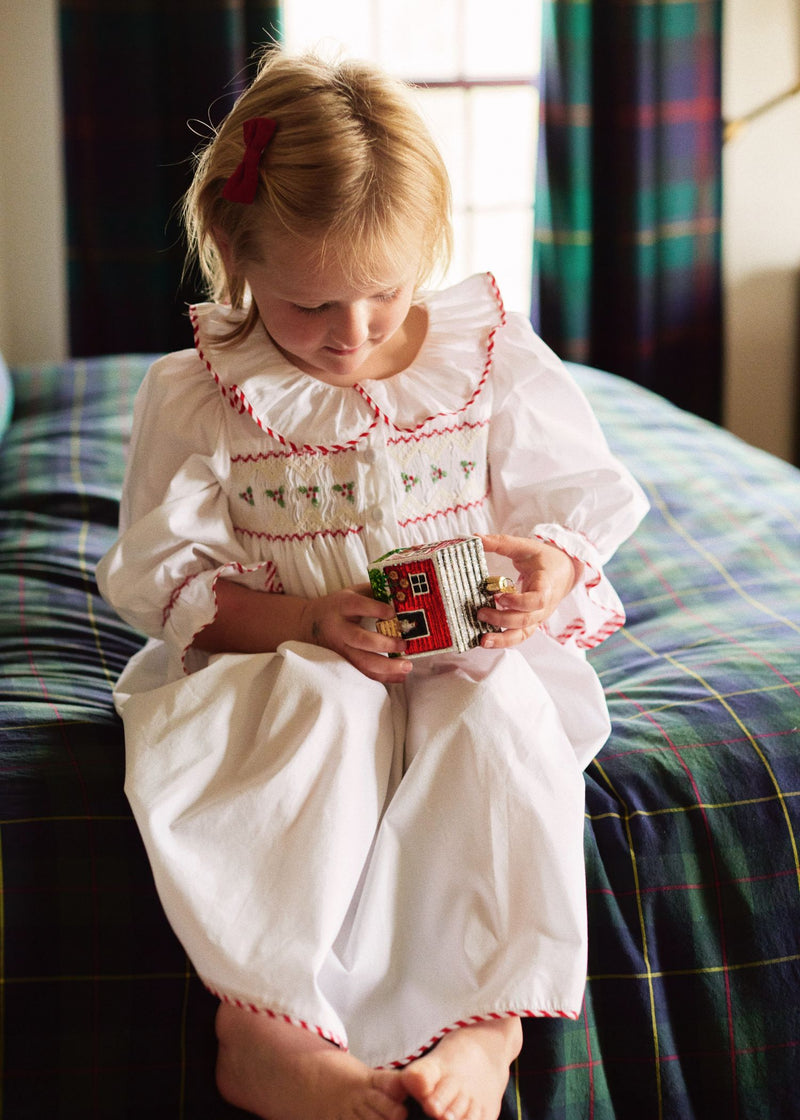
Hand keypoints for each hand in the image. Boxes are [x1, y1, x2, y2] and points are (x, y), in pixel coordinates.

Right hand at [301, 584, 412, 683]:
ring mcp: (341, 648)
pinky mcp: (345, 662)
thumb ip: (375, 591)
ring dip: (387, 667)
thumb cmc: (338, 605)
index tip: (393, 613)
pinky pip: (364, 673)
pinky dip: (383, 677)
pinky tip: (400, 677)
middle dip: (384, 644)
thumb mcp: (352, 592)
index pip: (358, 606)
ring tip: (407, 666)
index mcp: (342, 606)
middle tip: (404, 644)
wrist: (309, 623)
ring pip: (362, 662)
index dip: (376, 609)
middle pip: (360, 640)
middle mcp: (341, 629)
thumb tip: (402, 595)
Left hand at [477, 533, 580, 648]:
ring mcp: (538, 617)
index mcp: (547, 585)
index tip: (498, 596)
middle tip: (480, 612)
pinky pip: (518, 635)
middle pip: (526, 620)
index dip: (519, 602)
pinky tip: (486, 639)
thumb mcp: (525, 546)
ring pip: (523, 634)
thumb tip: (476, 538)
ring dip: (503, 639)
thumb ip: (501, 543)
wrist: (564, 571)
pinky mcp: (531, 623)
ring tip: (482, 640)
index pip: (537, 600)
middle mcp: (544, 606)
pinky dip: (503, 640)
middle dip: (502, 620)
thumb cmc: (545, 559)